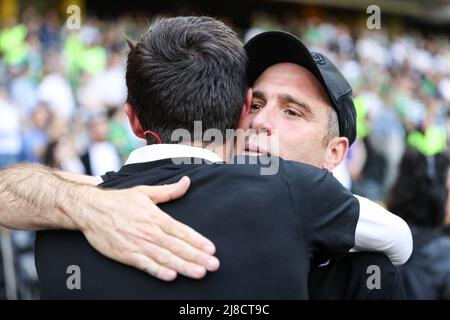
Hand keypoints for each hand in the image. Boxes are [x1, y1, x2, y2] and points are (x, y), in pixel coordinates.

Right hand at [76, 176, 219, 280]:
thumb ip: (168, 191)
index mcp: (156, 217)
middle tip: (213, 265)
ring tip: (199, 273)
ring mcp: (138, 244)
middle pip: (177, 246)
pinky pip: (145, 265)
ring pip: (165, 257)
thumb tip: (187, 182)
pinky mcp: (126, 254)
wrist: (91, 209)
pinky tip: (170, 276)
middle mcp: (150, 232)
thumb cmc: (119, 201)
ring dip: (183, 266)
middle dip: (197, 256)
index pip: (182, 230)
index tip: (211, 249)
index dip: (197, 240)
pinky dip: (157, 270)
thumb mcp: (145, 192)